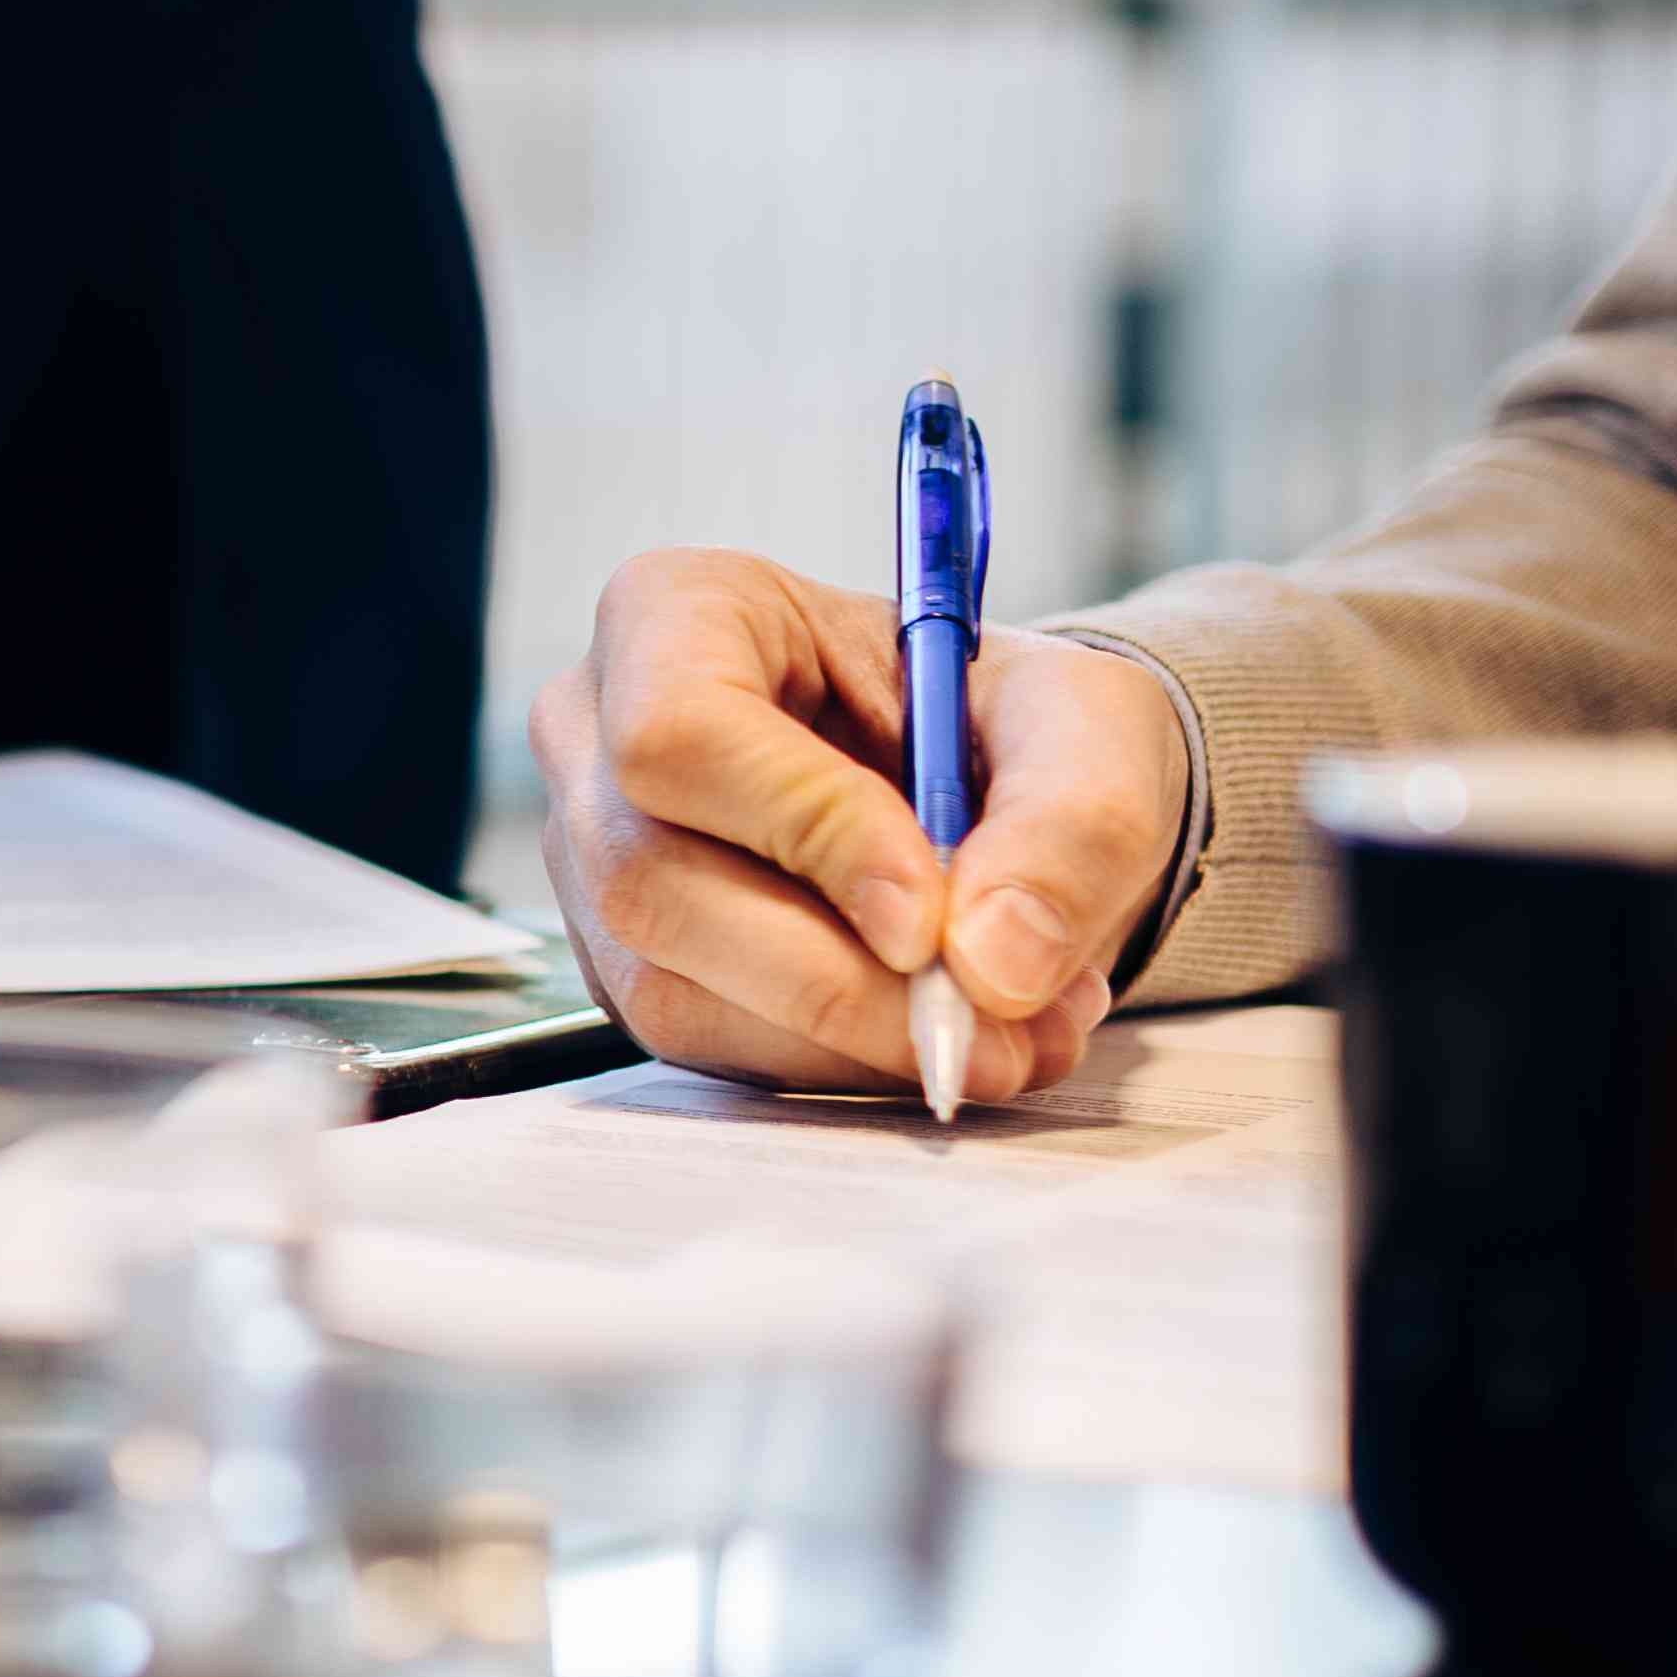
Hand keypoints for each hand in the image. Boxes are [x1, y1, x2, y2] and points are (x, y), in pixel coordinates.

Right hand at [533, 549, 1187, 1101]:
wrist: (982, 780)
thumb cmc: (1004, 716)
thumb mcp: (1086, 723)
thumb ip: (1070, 824)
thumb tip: (994, 963)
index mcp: (673, 614)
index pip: (681, 732)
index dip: (804, 832)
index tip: (931, 917)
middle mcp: (593, 735)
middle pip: (653, 880)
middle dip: (835, 980)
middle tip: (991, 1024)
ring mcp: (589, 859)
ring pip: (671, 985)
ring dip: (851, 1039)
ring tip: (1007, 1034)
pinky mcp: (625, 962)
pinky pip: (702, 1043)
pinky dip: (837, 1062)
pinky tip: (935, 1031)